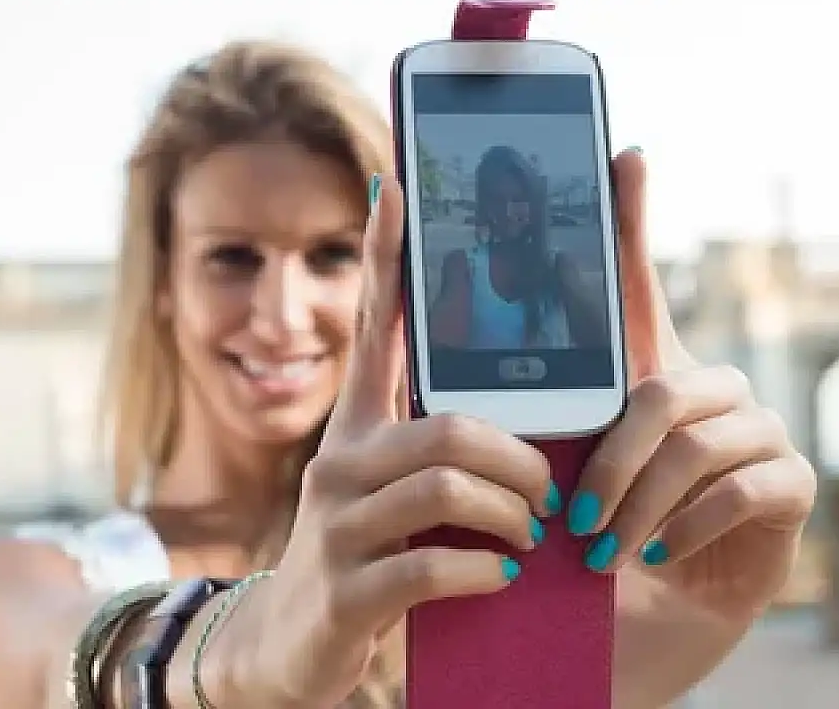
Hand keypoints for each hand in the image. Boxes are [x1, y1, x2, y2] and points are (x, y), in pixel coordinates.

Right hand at [205, 176, 556, 706]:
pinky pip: (431, 561)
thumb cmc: (362, 560)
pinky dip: (482, 569)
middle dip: (519, 458)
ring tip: (531, 538)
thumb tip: (515, 429)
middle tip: (549, 493)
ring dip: (511, 514)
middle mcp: (339, 463)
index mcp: (355, 430)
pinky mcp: (346, 590)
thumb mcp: (387, 498)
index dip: (383, 258)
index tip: (395, 188)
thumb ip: (432, 456)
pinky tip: (498, 577)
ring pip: (446, 484)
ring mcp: (336, 525)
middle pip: (446, 424)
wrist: (288, 650)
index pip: (368, 327)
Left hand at [569, 149, 817, 623]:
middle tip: (570, 517)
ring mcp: (758, 432)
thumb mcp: (557, 476)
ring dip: (639, 506)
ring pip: (697, 446)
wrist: (650, 611)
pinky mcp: (790, 484)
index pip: (640, 286)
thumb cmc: (595, 532)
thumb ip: (532, 423)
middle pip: (661, 392)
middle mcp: (709, 387)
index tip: (624, 155)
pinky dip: (689, 528)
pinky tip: (657, 555)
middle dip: (610, 461)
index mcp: (646, 373)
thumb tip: (449, 363)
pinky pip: (743, 491)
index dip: (633, 220)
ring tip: (600, 552)